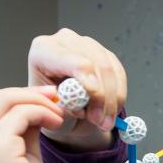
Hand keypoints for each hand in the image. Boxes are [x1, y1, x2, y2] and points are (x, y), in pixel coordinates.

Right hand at [0, 86, 65, 162]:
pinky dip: (41, 112)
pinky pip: (21, 114)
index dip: (12, 98)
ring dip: (35, 101)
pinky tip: (55, 123)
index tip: (41, 102)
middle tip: (55, 100)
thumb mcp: (18, 160)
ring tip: (58, 114)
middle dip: (26, 93)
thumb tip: (35, 105)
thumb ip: (21, 132)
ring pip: (4, 99)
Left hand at [28, 28, 127, 151]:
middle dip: (102, 96)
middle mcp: (65, 41)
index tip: (95, 102)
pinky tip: (112, 111)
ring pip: (109, 69)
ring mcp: (87, 44)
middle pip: (94, 63)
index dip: (88, 81)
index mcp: (43, 50)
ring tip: (105, 121)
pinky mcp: (104, 53)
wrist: (58, 108)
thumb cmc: (50, 106)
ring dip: (111, 100)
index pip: (72, 61)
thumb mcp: (50, 110)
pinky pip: (119, 73)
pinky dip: (118, 95)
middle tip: (101, 122)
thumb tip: (82, 103)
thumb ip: (64, 105)